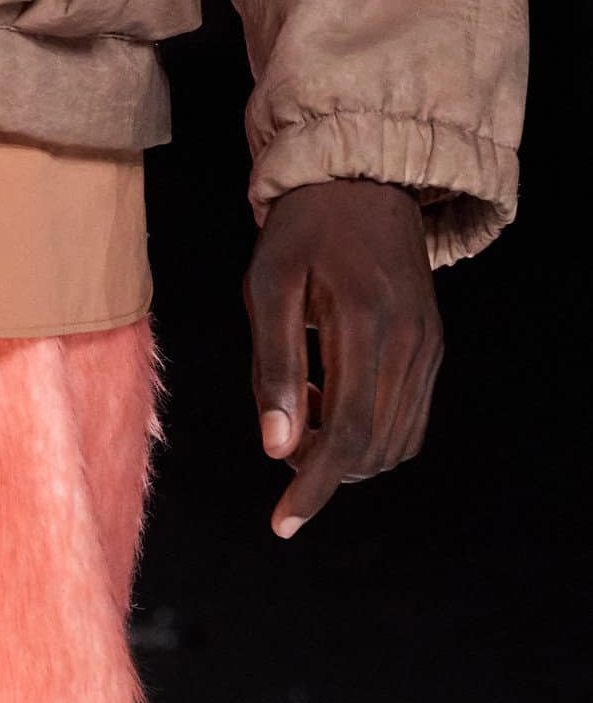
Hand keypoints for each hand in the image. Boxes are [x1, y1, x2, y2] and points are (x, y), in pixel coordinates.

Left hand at [244, 178, 442, 538]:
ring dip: (346, 450)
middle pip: (373, 448)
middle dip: (323, 467)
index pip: (347, 434)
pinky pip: (409, 419)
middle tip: (281, 432)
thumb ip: (271, 364)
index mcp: (365, 323)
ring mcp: (429, 347)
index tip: (283, 523)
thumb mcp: (269, 282)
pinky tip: (333, 396)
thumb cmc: (303, 228)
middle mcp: (409, 343)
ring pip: (395, 442)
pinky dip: (371, 431)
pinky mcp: (434, 347)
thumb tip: (275, 448)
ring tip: (304, 403)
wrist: (362, 179)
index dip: (314, 487)